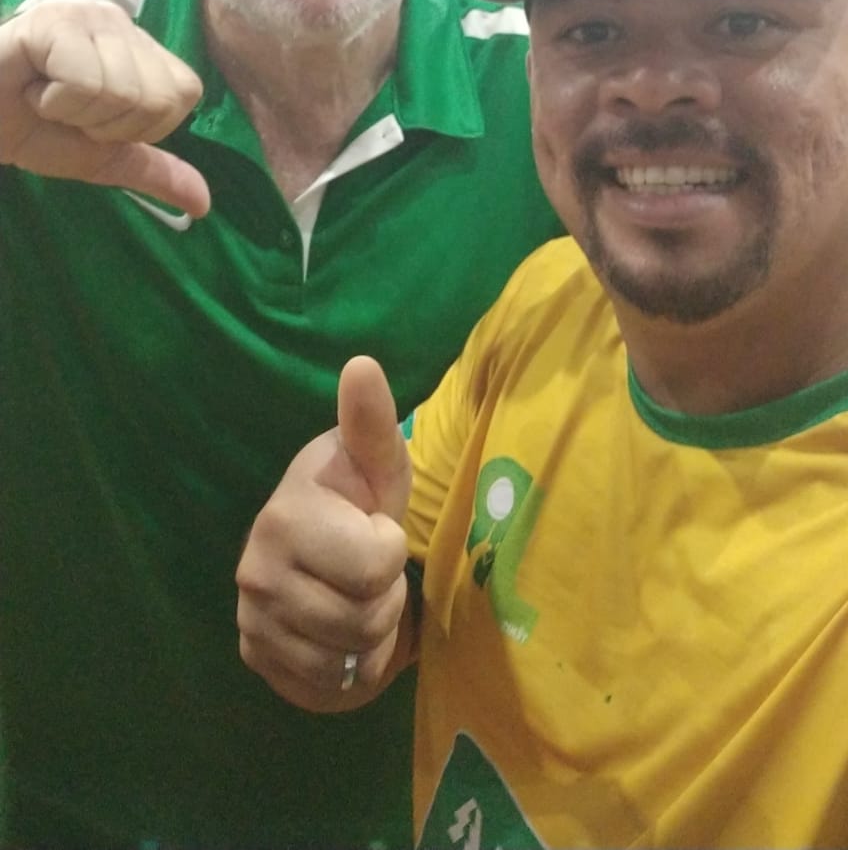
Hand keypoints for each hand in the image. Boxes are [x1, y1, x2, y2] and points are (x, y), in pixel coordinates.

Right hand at [0, 0, 209, 215]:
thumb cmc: (33, 129)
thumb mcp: (101, 156)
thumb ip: (153, 172)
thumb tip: (203, 204)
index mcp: (143, 51)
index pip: (183, 93)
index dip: (141, 126)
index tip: (95, 121)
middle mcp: (123, 25)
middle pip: (158, 97)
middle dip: (107, 125)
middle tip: (68, 111)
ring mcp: (90, 17)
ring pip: (122, 92)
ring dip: (76, 114)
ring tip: (47, 97)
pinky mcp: (55, 20)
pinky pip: (84, 83)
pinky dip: (54, 102)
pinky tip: (32, 88)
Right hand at [236, 356, 412, 711]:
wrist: (315, 539)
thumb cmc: (356, 496)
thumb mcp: (376, 460)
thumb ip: (371, 421)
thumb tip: (363, 364)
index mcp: (284, 517)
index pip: (375, 566)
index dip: (391, 550)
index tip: (374, 528)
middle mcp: (255, 572)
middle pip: (364, 619)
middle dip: (384, 597)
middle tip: (369, 569)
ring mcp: (251, 620)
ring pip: (349, 659)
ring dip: (370, 634)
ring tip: (355, 594)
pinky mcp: (255, 657)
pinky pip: (327, 689)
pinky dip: (348, 669)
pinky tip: (339, 628)